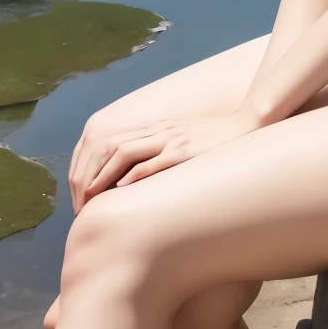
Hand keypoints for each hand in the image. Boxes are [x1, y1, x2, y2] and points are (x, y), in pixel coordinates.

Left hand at [70, 109, 260, 208]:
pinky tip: (119, 191)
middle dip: (90, 172)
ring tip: (91, 198)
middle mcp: (159, 131)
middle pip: (110, 145)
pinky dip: (131, 177)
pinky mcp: (184, 153)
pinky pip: (151, 164)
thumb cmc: (217, 144)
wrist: (248, 129)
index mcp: (157, 128)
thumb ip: (163, 154)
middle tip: (79, 200)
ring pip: (124, 152)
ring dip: (103, 177)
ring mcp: (171, 140)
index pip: (111, 140)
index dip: (91, 164)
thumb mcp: (184, 143)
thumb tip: (137, 180)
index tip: (81, 189)